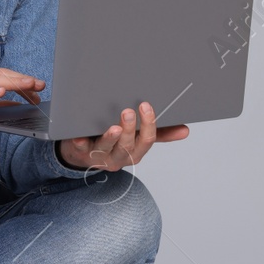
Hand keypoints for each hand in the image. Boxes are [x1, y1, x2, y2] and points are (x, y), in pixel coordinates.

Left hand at [58, 101, 187, 171]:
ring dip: (110, 138)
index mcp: (135, 151)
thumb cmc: (115, 144)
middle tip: (128, 112)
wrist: (83, 155)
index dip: (148, 124)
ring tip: (113, 127)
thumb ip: (160, 134)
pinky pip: (80, 149)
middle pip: (127, 146)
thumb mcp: (137, 140)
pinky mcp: (80, 152)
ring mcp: (99, 156)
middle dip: (129, 129)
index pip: (146, 140)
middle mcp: (119, 157)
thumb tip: (185, 130)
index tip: (146, 106)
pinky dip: (80, 143)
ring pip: (106, 149)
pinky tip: (78, 137)